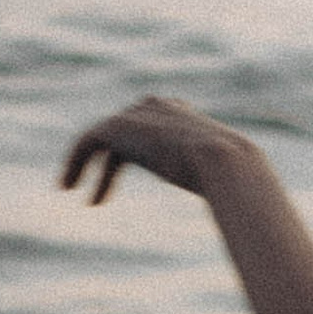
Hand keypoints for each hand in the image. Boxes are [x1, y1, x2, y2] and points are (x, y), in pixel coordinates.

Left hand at [59, 94, 246, 206]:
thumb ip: (222, 184)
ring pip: (101, 138)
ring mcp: (136, 114)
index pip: (147, 130)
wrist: (224, 161)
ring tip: (73, 190)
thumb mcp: (225, 178)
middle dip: (109, 165)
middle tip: (98, 197)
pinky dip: (75, 163)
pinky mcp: (117, 126)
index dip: (131, 157)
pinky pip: (87, 142)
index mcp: (180, 113)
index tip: (125, 183)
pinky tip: (69, 186)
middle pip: (122, 134)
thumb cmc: (234, 176)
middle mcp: (156, 107)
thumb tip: (243, 206)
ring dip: (85, 165)